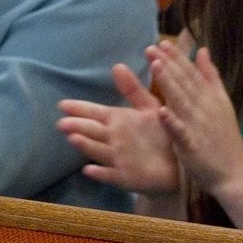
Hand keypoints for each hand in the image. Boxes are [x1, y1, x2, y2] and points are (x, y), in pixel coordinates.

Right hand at [57, 62, 181, 195]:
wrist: (180, 163)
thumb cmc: (162, 133)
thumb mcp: (149, 108)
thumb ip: (133, 90)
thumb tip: (117, 65)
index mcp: (118, 121)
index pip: (94, 112)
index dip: (79, 108)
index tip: (62, 104)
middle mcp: (113, 139)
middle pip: (91, 131)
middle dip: (77, 126)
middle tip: (62, 122)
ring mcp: (118, 159)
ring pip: (97, 150)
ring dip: (86, 146)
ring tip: (73, 138)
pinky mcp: (126, 177)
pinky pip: (111, 175)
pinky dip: (100, 173)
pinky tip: (89, 170)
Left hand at [147, 42, 242, 192]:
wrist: (235, 172)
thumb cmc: (225, 138)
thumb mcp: (221, 103)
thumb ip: (211, 77)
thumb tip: (203, 50)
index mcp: (211, 98)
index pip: (192, 74)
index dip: (177, 58)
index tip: (162, 44)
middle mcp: (206, 109)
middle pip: (185, 83)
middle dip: (169, 64)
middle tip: (152, 48)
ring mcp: (199, 127)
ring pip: (182, 102)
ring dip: (169, 84)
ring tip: (155, 67)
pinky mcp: (193, 146)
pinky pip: (181, 133)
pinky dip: (173, 122)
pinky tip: (162, 111)